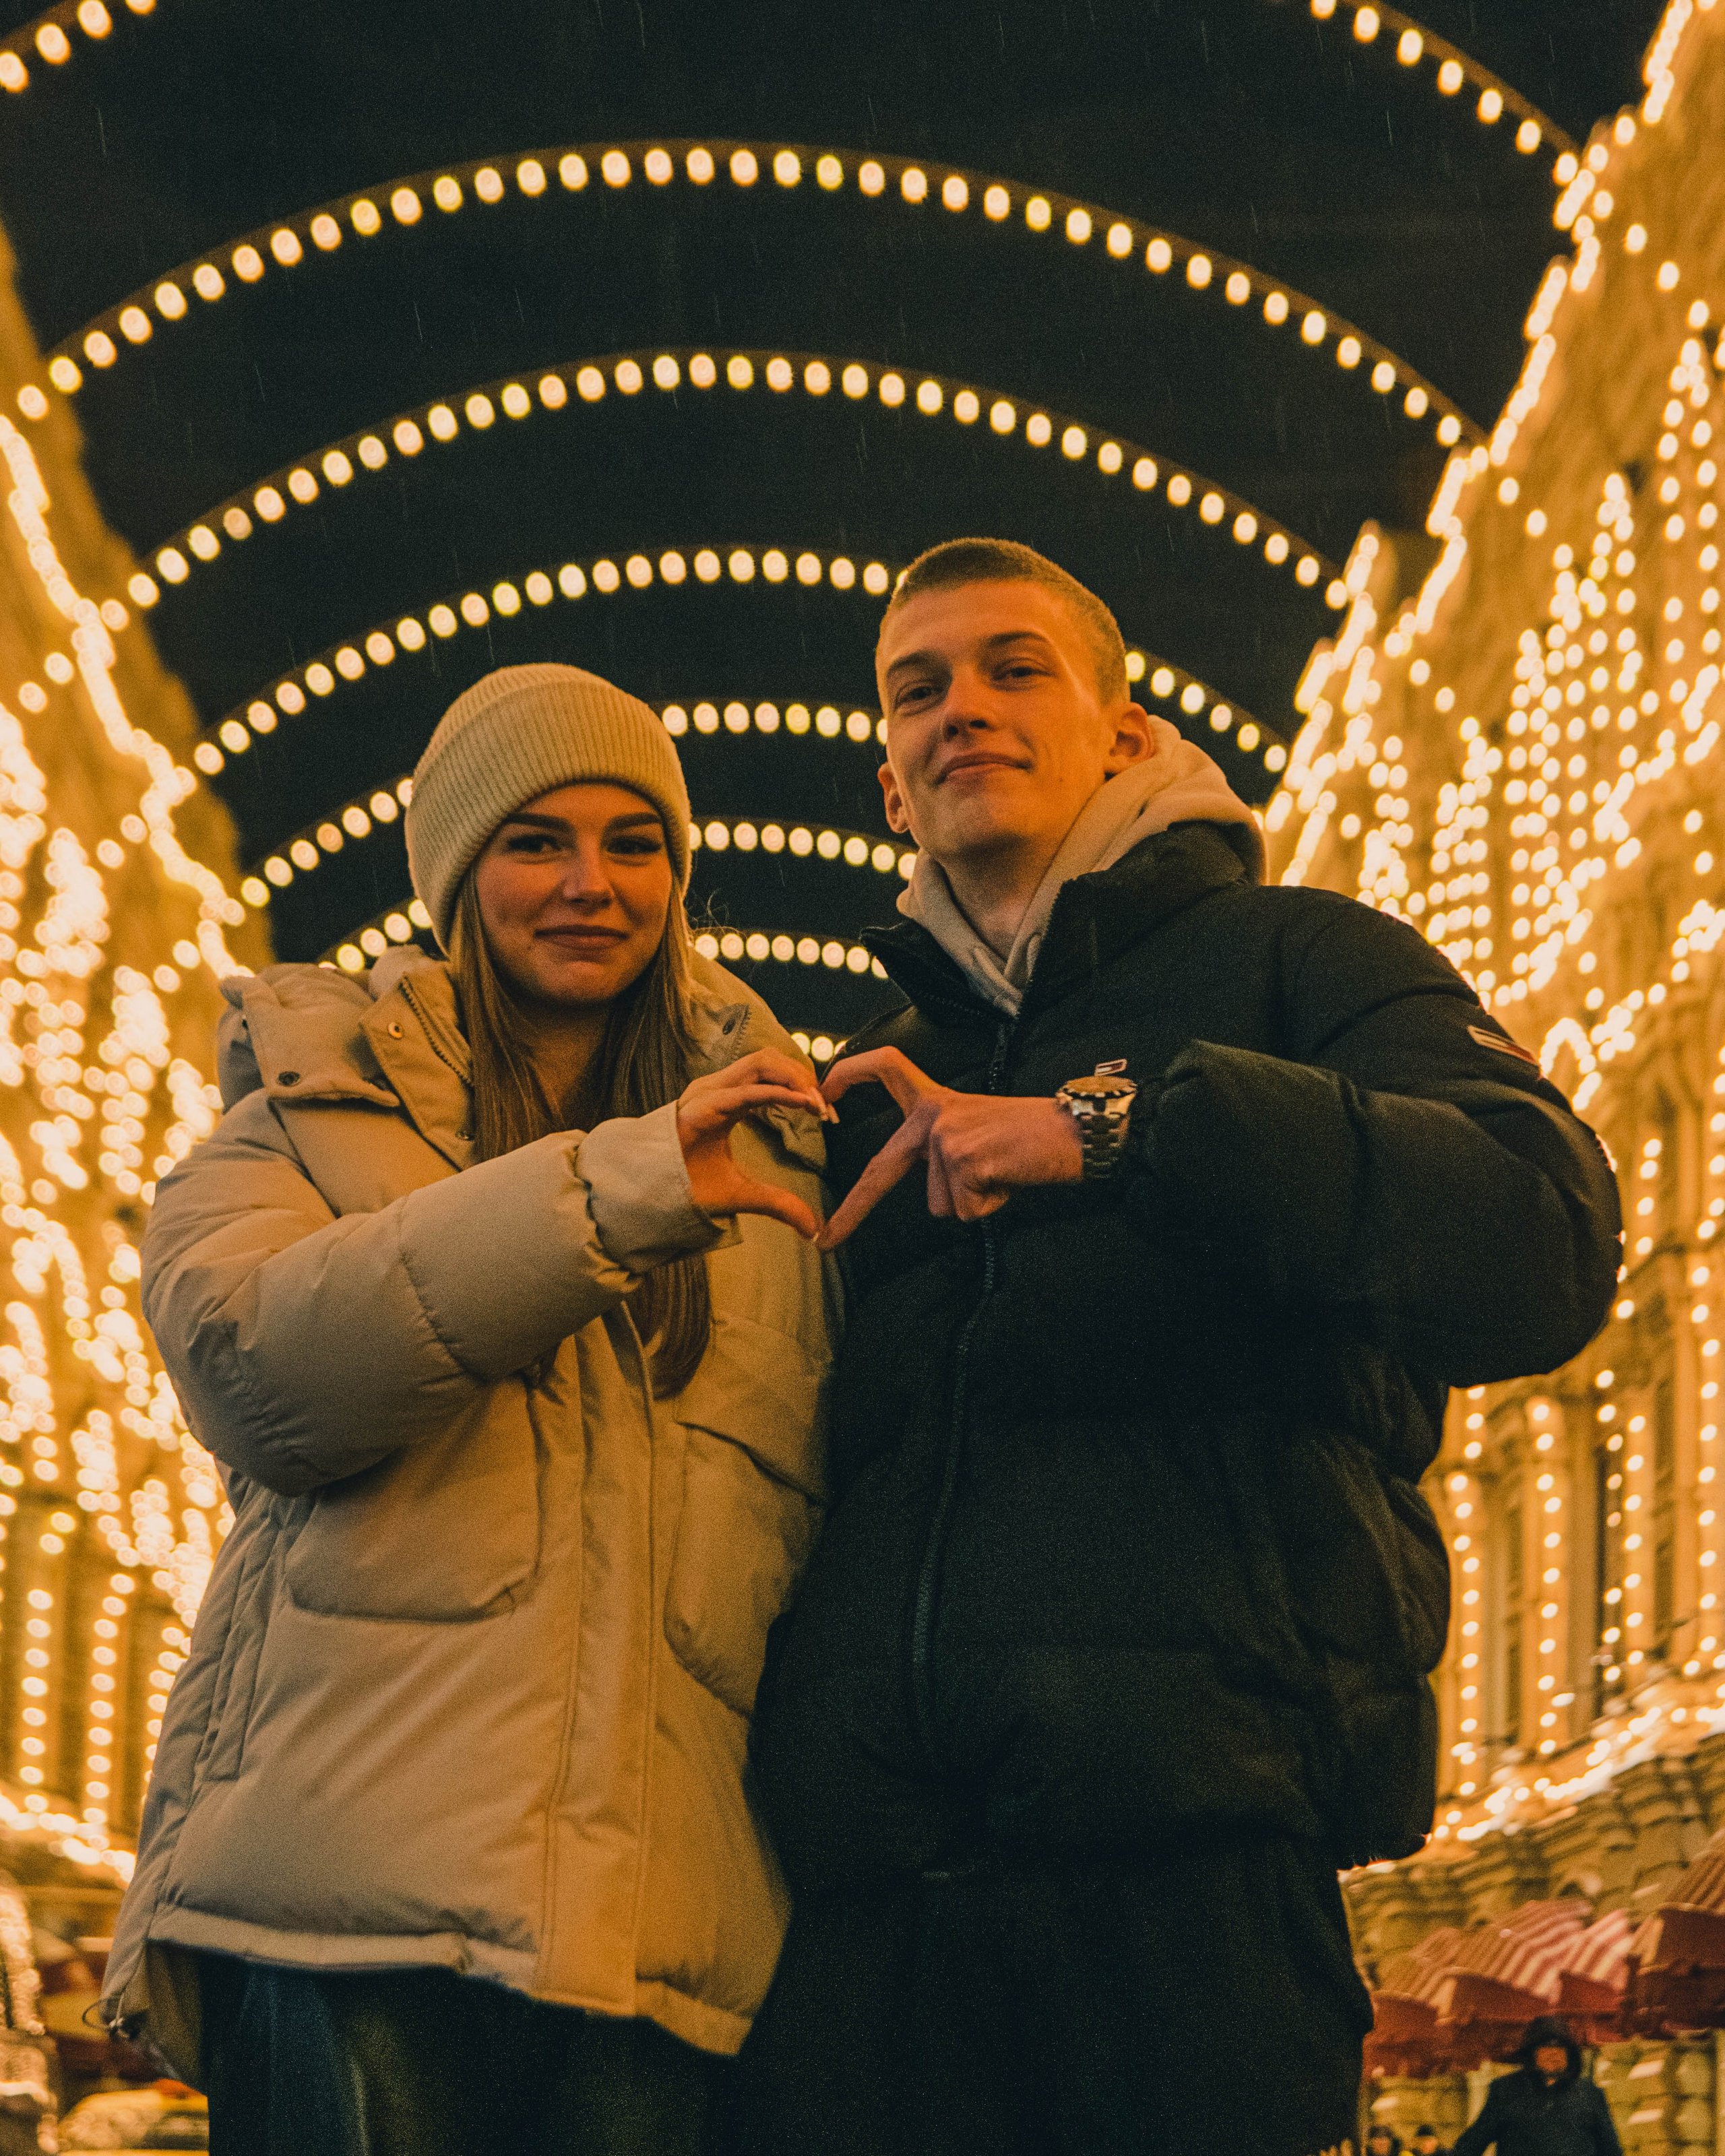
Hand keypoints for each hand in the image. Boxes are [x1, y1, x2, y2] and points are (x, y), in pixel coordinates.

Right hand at [677, 1050, 830, 1238]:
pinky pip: (745, 1092)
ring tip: (816, 1102)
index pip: (772, 1075)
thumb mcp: (743, 1194)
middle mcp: (718, 1089)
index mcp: (728, 1100)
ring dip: (794, 1077)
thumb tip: (812, 1230)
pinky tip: (802, 1103)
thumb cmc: (685, 1186)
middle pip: (770, 1058)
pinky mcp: (701, 1108)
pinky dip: (777, 1093)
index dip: (802, 1086)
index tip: (827, 1113)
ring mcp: (707, 1094)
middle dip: (802, 1073)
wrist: (646, 1199)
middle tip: (825, 1104)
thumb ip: (778, 1204)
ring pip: (760, 1062)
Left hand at [817, 1047, 1081, 1249]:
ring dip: (974, 1202)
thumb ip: (942, 1154)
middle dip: (853, 1211)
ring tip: (1002, 1173)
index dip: (850, 1073)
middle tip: (827, 1239)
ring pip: (941, 1204)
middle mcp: (933, 1115)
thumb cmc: (1031, 1138)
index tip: (824, 1092)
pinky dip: (990, 1206)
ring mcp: (945, 1137)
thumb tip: (934, 1197)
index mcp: (936, 1101)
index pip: (886, 1068)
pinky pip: (965, 1211)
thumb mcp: (977, 1133)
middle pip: (880, 1169)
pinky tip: (1009, 1179)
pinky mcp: (963, 1160)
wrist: (1074, 1132)